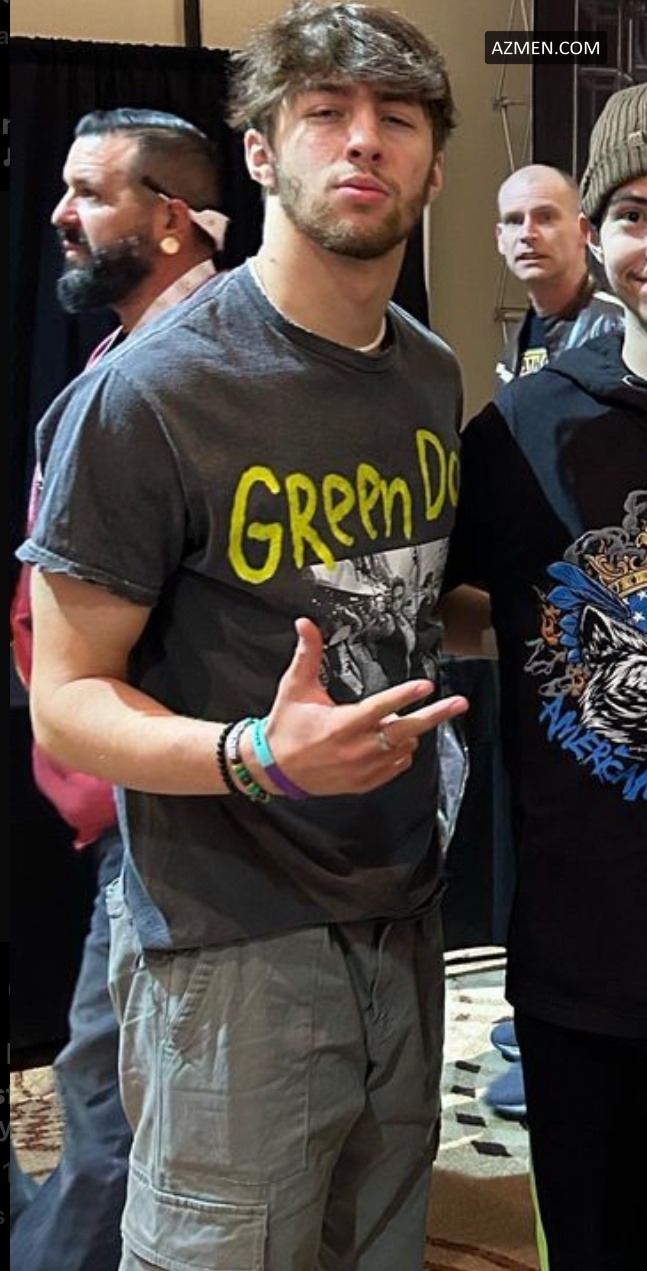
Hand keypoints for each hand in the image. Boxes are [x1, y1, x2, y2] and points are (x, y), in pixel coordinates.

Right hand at [262, 617, 468, 795]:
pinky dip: (400, 753)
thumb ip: (307, 655)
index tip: (425, 686)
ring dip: (408, 733)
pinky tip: (393, 742)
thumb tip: (305, 623)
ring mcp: (362, 769)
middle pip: (405, 731)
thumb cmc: (286, 726)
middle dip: (435, 716)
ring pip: (403, 748)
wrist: (275, 769)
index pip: (380, 708)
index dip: (404, 696)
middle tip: (459, 703)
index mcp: (341, 724)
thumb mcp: (294, 687)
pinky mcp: (363, 783)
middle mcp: (356, 749)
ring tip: (398, 721)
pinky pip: (395, 767)